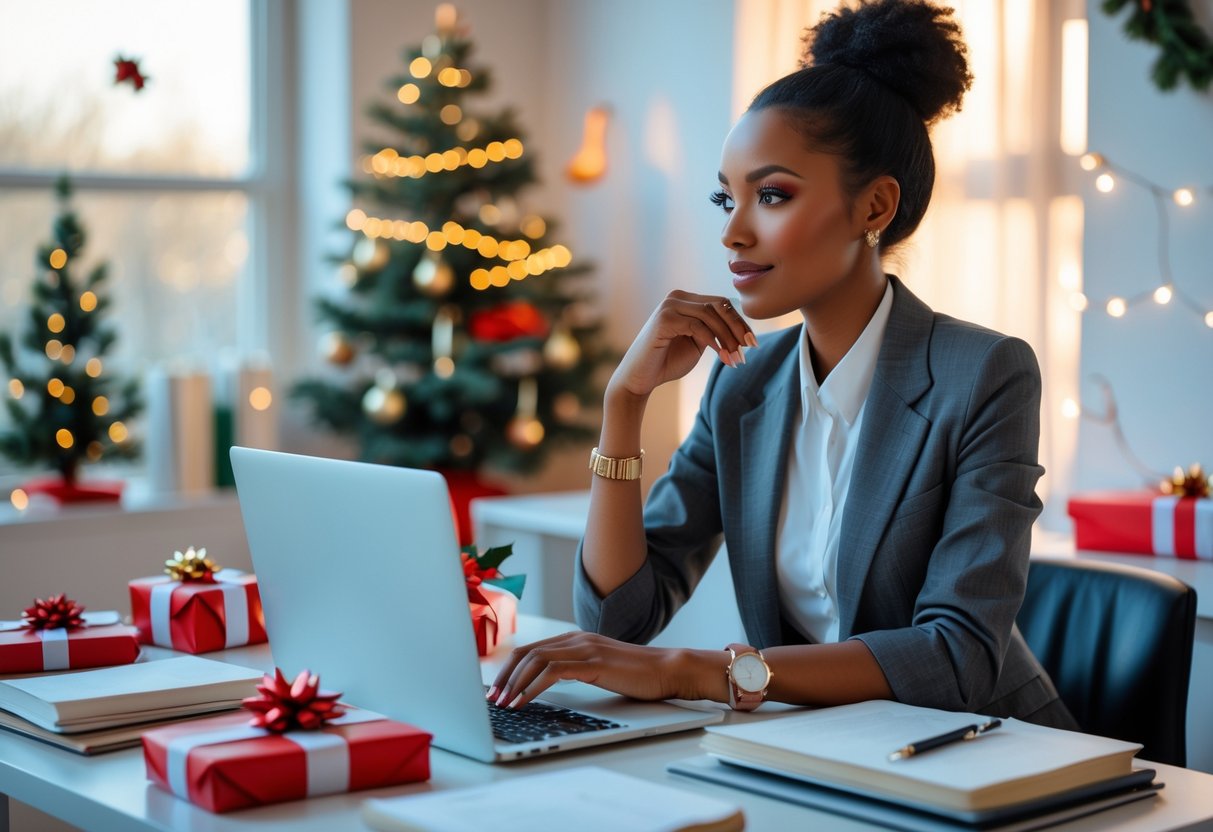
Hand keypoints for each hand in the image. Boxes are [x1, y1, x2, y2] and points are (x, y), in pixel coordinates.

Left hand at [487, 631, 696, 708]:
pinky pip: (553, 672)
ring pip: (535, 660)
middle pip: (526, 652)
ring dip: (515, 683)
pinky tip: (525, 702)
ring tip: (504, 704)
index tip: (497, 690)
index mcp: (576, 639)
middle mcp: (577, 639)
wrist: (669, 669)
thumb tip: (548, 685)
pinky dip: (533, 687)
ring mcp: (585, 648)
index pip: (532, 649)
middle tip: (493, 699)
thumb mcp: (600, 668)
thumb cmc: (638, 674)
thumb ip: (576, 669)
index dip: (509, 669)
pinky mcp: (594, 662)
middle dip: (505, 677)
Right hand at [611, 291, 756, 399]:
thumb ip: (714, 331)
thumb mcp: (697, 343)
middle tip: (749, 349)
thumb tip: (741, 328)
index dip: (740, 322)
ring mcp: (669, 305)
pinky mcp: (664, 318)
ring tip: (736, 359)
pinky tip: (723, 357)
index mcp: (686, 300)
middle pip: (719, 305)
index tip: (753, 343)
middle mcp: (677, 297)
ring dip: (728, 338)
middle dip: (737, 328)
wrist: (640, 379)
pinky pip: (697, 326)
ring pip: (711, 315)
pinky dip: (714, 342)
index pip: (721, 304)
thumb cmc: (668, 362)